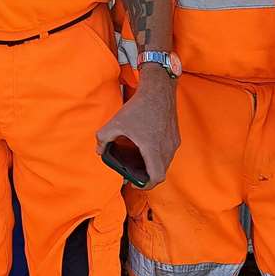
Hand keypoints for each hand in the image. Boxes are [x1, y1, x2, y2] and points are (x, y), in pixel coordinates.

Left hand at [96, 69, 178, 188]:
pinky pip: (167, 153)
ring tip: (138, 162)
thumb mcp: (115, 123)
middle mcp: (167, 148)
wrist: (158, 90)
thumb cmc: (138, 107)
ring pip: (164, 162)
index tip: (136, 183)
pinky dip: (157, 156)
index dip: (146, 185)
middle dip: (146, 176)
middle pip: (160, 172)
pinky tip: (145, 148)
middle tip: (133, 173)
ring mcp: (173, 142)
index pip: (156, 177)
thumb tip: (99, 151)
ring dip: (152, 166)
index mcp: (153, 149)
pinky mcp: (175, 136)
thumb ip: (103, 139)